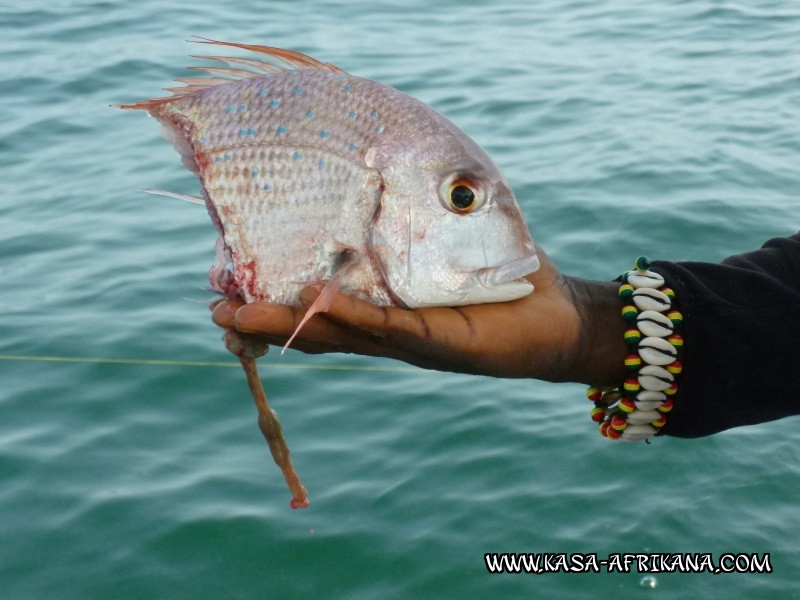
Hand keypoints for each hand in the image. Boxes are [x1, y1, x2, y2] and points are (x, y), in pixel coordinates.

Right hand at [211, 247, 626, 383]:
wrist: (554, 316)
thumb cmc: (501, 272)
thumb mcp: (454, 236)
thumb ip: (420, 212)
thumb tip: (389, 157)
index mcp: (383, 303)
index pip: (319, 302)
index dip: (275, 298)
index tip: (228, 286)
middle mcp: (385, 328)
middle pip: (313, 325)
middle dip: (263, 319)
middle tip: (214, 311)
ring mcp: (406, 340)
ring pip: (336, 333)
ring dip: (287, 324)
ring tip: (239, 315)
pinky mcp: (436, 341)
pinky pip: (386, 328)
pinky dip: (349, 317)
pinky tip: (313, 304)